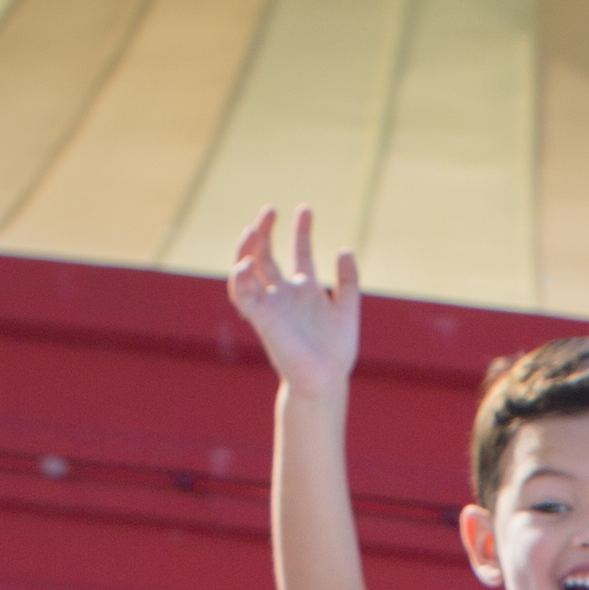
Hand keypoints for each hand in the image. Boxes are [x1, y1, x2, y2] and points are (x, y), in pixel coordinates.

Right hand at [228, 208, 358, 389]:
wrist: (325, 380)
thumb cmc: (336, 351)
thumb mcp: (347, 309)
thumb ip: (348, 280)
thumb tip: (345, 249)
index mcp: (305, 290)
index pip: (298, 252)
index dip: (301, 230)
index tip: (305, 209)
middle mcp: (284, 294)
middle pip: (266, 254)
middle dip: (265, 230)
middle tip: (270, 209)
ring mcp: (271, 304)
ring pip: (248, 269)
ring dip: (246, 248)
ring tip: (253, 229)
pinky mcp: (261, 319)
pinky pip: (242, 295)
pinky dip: (239, 278)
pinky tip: (246, 264)